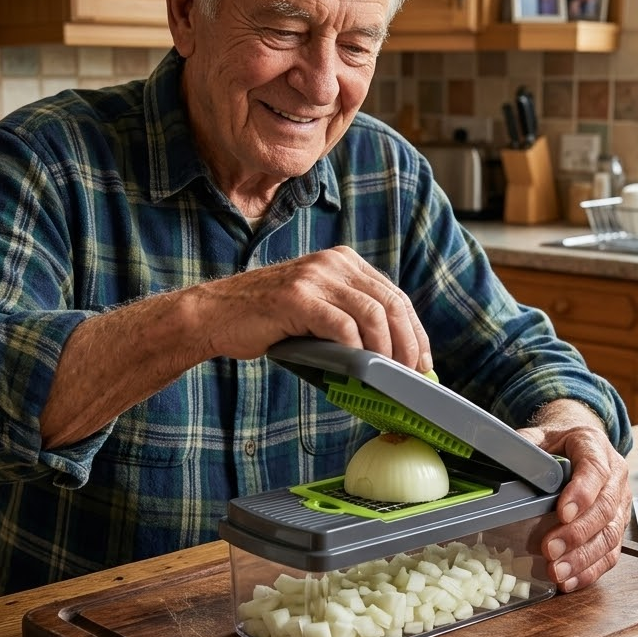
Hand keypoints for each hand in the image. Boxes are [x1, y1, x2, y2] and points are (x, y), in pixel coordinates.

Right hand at [42, 247, 429, 446]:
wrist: (214, 315)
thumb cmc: (265, 319)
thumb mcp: (315, 307)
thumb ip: (348, 317)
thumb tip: (389, 354)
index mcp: (342, 261)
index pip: (393, 295)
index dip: (415, 330)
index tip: (423, 360)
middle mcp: (332, 262)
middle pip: (390, 303)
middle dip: (409, 343)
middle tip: (413, 374)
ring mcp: (314, 277)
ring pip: (373, 314)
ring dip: (388, 350)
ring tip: (390, 376)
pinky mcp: (297, 297)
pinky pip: (342, 325)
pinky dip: (358, 350)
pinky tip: (361, 368)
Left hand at [518, 401, 630, 592]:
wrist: (582, 443)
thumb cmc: (561, 441)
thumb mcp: (542, 434)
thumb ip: (526, 443)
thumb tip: (503, 456)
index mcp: (595, 447)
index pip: (595, 469)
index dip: (581, 493)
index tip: (562, 512)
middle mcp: (615, 476)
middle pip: (604, 508)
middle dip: (577, 533)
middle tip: (550, 549)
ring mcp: (620, 503)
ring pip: (610, 535)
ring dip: (583, 558)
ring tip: (557, 571)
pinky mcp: (618, 525)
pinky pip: (611, 552)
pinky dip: (591, 570)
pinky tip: (570, 580)